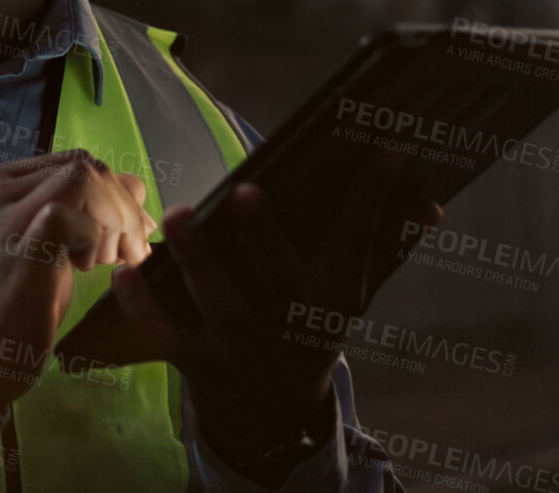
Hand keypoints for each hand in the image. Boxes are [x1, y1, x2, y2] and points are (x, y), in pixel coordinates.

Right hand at [0, 148, 155, 406]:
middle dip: (123, 207)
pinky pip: (72, 217)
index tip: (133, 231)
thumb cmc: (17, 302)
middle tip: (134, 251)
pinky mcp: (18, 247)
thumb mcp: (56, 245)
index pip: (76, 162)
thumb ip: (90, 210)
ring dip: (115, 221)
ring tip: (114, 259)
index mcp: (1, 183)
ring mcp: (4, 216)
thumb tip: (137, 186)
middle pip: (85, 168)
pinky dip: (95, 239)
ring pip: (83, 182)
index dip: (116, 191)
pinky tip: (88, 268)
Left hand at [108, 151, 443, 481]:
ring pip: (217, 300)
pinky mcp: (193, 355)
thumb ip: (383, 241)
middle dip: (263, 235)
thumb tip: (430, 202)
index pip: (355, 238)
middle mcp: (286, 319)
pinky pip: (164, 330)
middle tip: (246, 191)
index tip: (382, 150)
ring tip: (179, 216)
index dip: (370, 194)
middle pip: (276, 275)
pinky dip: (143, 305)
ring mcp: (237, 340)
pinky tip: (128, 270)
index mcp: (331, 296)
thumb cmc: (310, 322)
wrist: (270, 407)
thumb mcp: (353, 290)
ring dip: (198, 259)